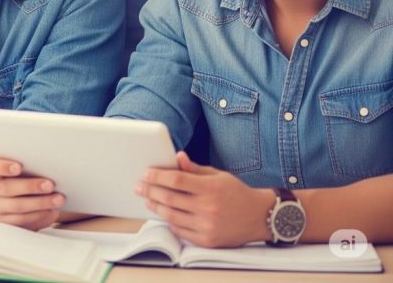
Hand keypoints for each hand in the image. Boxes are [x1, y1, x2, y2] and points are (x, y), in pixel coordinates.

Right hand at [0, 156, 65, 229]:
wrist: (29, 199)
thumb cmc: (29, 177)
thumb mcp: (27, 168)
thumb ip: (31, 165)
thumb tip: (49, 165)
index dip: (2, 166)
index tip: (19, 167)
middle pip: (6, 187)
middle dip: (30, 186)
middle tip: (50, 185)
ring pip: (16, 205)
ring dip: (40, 203)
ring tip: (58, 199)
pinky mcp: (5, 222)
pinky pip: (21, 220)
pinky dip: (38, 215)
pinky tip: (51, 210)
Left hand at [137, 151, 273, 247]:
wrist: (260, 217)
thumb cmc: (236, 192)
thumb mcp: (218, 175)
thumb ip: (194, 169)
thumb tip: (177, 156)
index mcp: (211, 188)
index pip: (176, 180)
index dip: (157, 176)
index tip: (145, 173)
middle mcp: (208, 208)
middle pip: (169, 199)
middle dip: (150, 191)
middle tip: (138, 186)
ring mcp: (207, 226)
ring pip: (171, 216)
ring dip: (155, 207)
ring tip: (147, 199)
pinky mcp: (207, 241)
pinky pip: (180, 231)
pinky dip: (169, 222)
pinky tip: (163, 214)